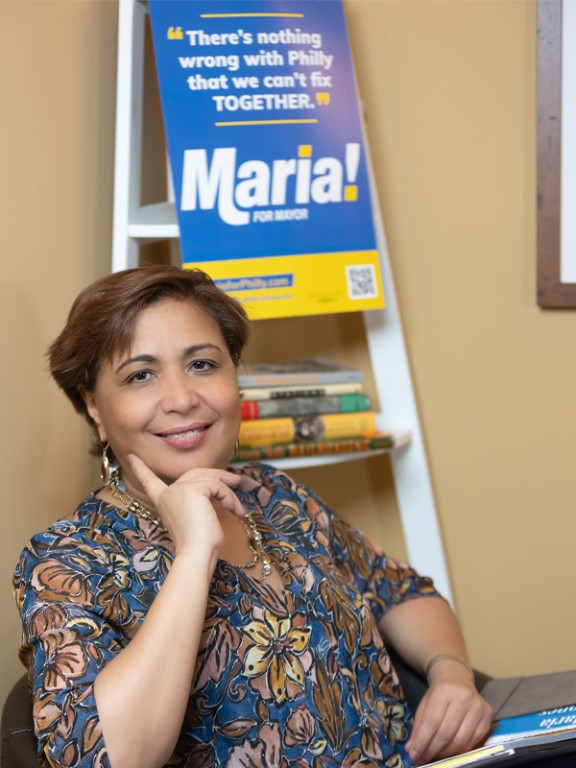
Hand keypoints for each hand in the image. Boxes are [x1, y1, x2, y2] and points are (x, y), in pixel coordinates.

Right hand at [127, 454, 244, 565]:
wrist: (197, 553)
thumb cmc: (199, 544)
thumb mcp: (196, 518)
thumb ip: (198, 501)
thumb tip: (218, 490)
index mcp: (163, 501)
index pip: (149, 481)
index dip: (141, 468)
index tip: (131, 456)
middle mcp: (168, 493)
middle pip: (195, 473)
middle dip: (218, 476)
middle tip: (237, 481)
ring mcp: (179, 489)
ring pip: (211, 479)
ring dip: (228, 493)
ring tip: (237, 510)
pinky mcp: (193, 489)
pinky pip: (218, 486)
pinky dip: (229, 497)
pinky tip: (234, 510)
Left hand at [406, 671, 492, 764]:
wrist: (457, 677)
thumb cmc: (439, 692)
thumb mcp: (425, 703)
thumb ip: (419, 726)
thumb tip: (413, 750)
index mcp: (444, 690)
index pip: (432, 721)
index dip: (422, 741)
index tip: (414, 755)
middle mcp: (463, 697)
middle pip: (446, 732)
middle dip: (433, 750)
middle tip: (423, 759)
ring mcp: (478, 707)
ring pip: (461, 740)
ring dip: (446, 753)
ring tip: (435, 757)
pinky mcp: (488, 716)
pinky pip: (473, 741)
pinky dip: (460, 750)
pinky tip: (450, 752)